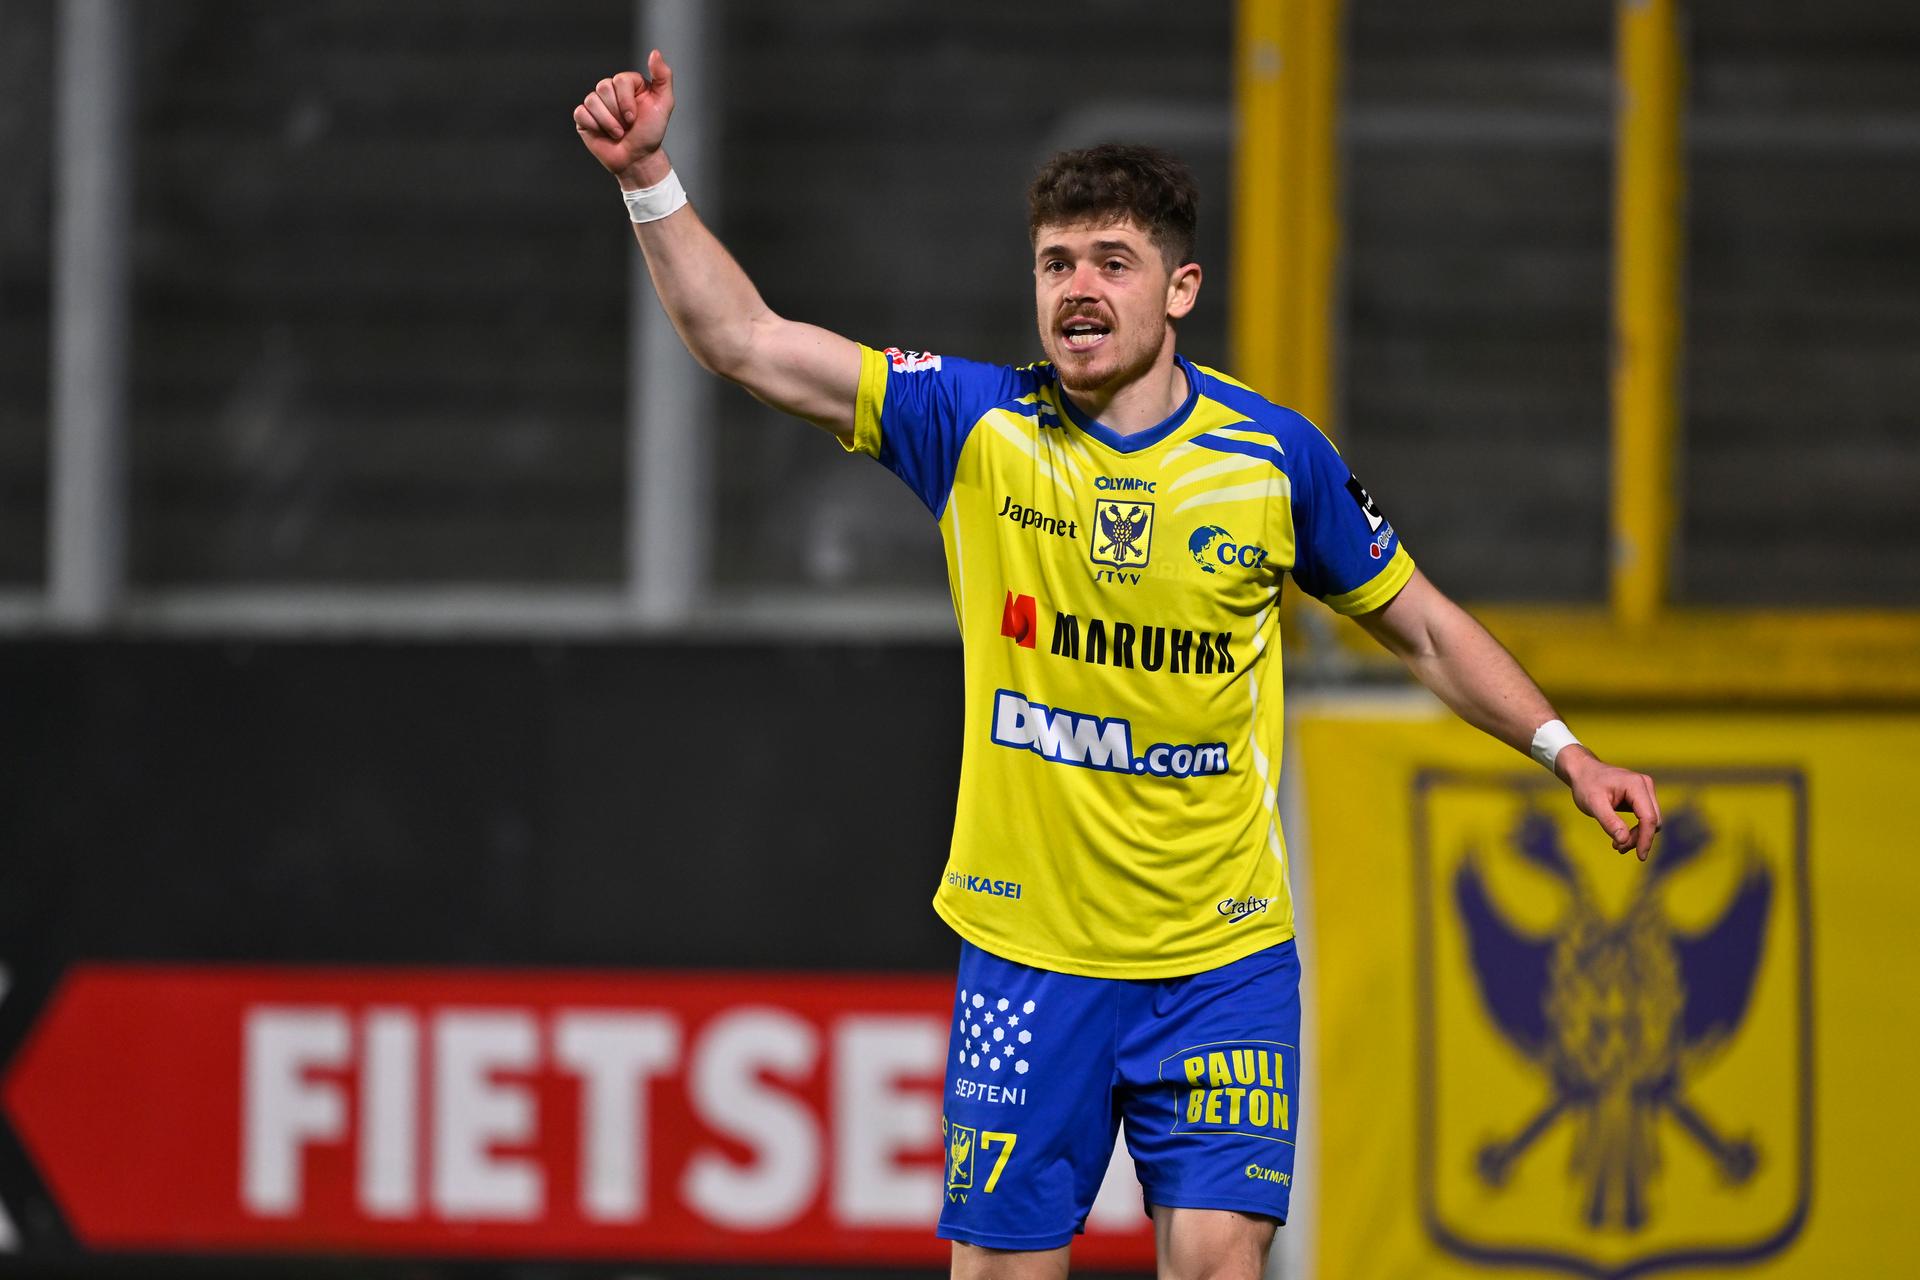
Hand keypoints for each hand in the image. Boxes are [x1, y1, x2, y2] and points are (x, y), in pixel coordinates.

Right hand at [573, 49, 674, 187]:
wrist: (637, 159)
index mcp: (627, 84)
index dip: (626, 101)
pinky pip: (581, 113)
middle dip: (617, 112)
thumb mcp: (664, 103)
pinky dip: (594, 125)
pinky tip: (603, 133)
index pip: (619, 80)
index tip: (635, 118)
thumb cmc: (651, 132)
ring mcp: (595, 104)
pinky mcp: (583, 118)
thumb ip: (663, 76)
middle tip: (627, 126)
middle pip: (603, 87)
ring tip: (618, 133)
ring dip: (608, 122)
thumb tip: (655, 52)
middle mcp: (610, 90)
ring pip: (591, 100)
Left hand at [1556, 747, 1661, 860]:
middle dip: (1638, 838)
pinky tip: (1620, 838)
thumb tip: (1624, 841)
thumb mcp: (1593, 804)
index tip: (1640, 856)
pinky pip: (1645, 818)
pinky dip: (1636, 830)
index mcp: (1636, 785)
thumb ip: (1609, 822)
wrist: (1582, 771)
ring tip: (1616, 845)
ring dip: (1637, 836)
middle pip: (1652, 821)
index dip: (1646, 839)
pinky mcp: (1642, 797)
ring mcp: (1645, 790)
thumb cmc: (1586, 785)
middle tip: (1617, 848)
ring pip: (1650, 821)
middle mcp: (1645, 785)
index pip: (1648, 817)